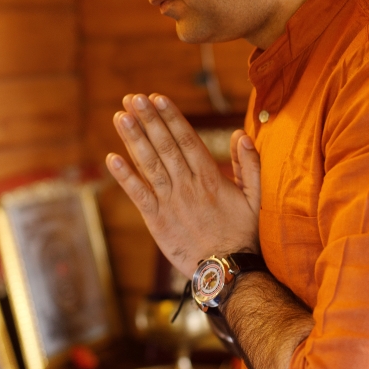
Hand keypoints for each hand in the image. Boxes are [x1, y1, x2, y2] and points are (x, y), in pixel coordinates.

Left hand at [106, 93, 262, 277]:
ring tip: (120, 116)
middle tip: (133, 97)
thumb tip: (242, 134)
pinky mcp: (156, 219)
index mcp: (210, 177)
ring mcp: (170, 201)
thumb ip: (249, 165)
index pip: (187, 139)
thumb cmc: (244, 234)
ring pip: (149, 164)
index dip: (171, 117)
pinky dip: (124, 176)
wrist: (228, 271)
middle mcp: (187, 184)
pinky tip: (112, 158)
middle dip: (148, 119)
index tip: (157, 98)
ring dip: (133, 139)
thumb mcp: (256, 198)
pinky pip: (138, 194)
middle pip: (165, 145)